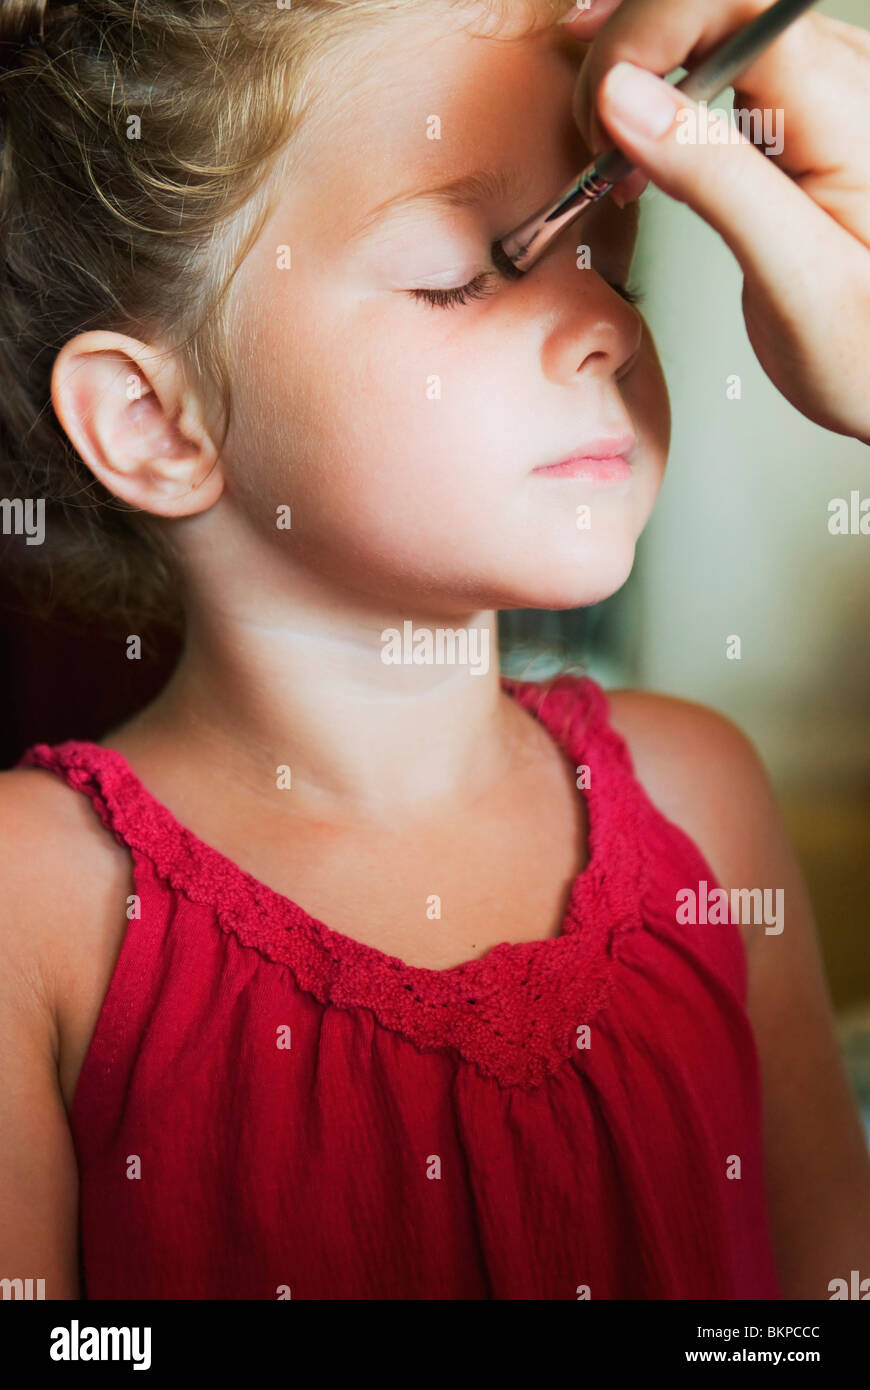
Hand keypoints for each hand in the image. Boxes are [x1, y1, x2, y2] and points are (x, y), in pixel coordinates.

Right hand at [561, 0, 869, 444]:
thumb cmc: (866, 350)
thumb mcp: (792, 280)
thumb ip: (714, 180)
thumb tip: (625, 98)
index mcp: (850, 108)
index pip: (729, 4)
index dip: (646, 31)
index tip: (599, 108)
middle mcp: (846, 78)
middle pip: (712, 4)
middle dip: (631, 50)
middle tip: (593, 139)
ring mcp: (827, 87)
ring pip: (710, 25)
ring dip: (642, 69)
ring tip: (613, 151)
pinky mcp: (805, 111)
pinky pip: (722, 62)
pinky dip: (665, 94)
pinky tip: (643, 141)